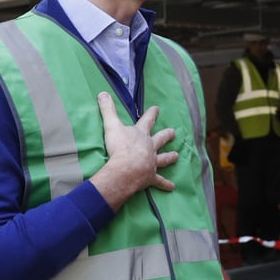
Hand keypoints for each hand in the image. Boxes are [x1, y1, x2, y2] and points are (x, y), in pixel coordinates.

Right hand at [90, 92, 178, 210]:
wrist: (126, 169)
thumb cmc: (119, 147)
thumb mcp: (111, 125)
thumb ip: (108, 110)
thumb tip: (103, 93)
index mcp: (140, 134)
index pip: (147, 121)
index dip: (152, 114)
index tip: (157, 108)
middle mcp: (149, 147)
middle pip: (160, 139)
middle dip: (167, 135)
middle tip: (174, 132)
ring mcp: (151, 162)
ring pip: (163, 158)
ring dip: (170, 157)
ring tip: (177, 156)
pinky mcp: (150, 176)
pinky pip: (159, 181)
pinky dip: (165, 184)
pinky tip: (172, 187)